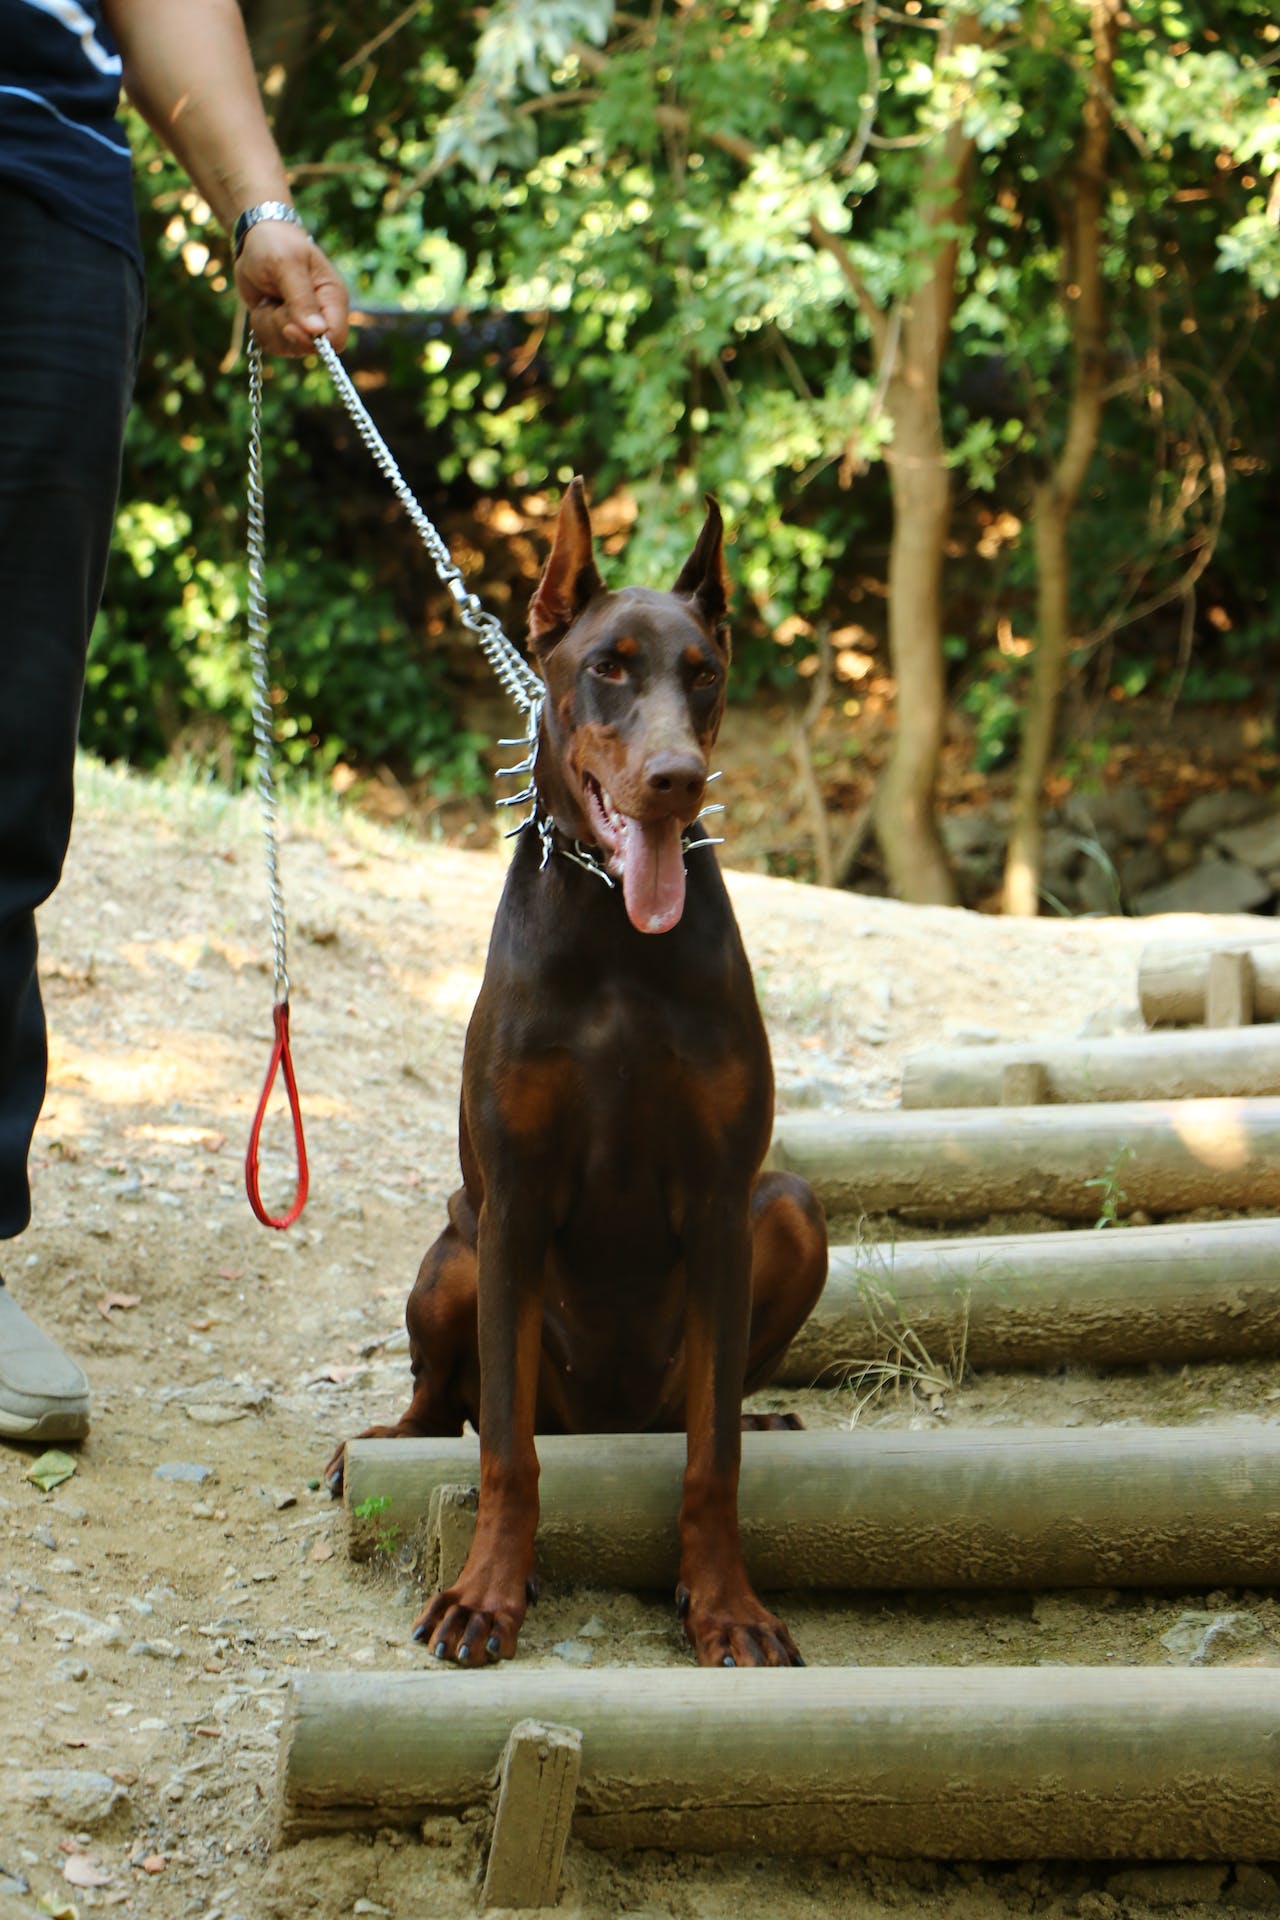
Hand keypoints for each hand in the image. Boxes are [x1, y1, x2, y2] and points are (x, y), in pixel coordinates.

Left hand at [233, 219, 348, 356]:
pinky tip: (264, 305)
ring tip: (269, 298)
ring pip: (287, 348)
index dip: (313, 340)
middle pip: (308, 347)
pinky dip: (261, 326)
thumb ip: (301, 298)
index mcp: (333, 298)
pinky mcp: (284, 330)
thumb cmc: (275, 244)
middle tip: (275, 299)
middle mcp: (322, 316)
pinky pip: (271, 344)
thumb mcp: (286, 264)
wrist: (254, 240)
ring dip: (269, 325)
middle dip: (283, 327)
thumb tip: (317, 331)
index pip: (336, 339)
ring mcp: (303, 326)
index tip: (289, 326)